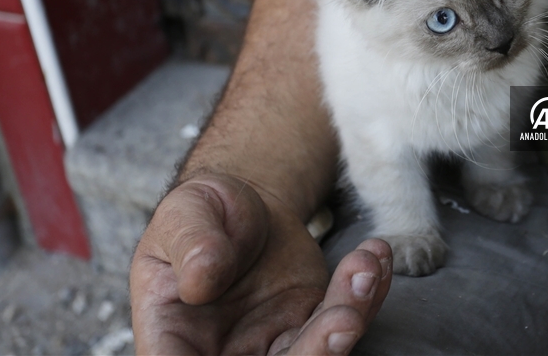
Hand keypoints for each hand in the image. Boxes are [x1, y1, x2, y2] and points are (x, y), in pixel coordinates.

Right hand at [130, 174, 391, 354]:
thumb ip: (189, 243)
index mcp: (172, 342)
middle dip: (315, 352)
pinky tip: (375, 258)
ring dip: (350, 318)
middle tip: (344, 317)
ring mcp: (272, 348)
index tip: (273, 353)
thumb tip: (200, 276)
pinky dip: (367, 295)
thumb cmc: (201, 213)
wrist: (244, 205)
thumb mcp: (183, 214)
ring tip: (364, 266)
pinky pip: (344, 323)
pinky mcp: (310, 327)